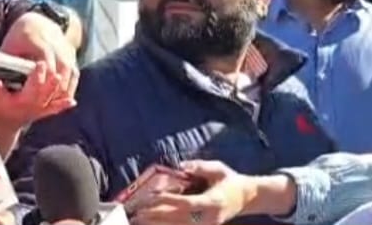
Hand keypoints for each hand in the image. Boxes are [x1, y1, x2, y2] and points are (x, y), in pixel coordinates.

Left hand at [0, 12, 79, 101]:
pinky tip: (63, 99)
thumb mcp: (8, 47)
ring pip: (71, 70)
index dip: (45, 73)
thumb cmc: (18, 38)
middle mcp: (55, 41)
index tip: (39, 90)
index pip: (45, 57)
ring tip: (56, 104)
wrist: (36, 23)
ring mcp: (65, 47)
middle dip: (57, 85)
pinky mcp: (71, 54)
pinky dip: (70, 85)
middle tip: (49, 103)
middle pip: (62, 65)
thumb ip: (5, 63)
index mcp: (37, 38)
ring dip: (66, 88)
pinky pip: (74, 72)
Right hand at [0, 61, 75, 127]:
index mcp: (19, 102)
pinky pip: (53, 110)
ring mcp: (37, 112)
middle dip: (51, 83)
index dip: (37, 76)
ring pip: (52, 102)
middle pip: (45, 95)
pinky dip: (62, 106)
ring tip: (65, 81)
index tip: (41, 63)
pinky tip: (72, 102)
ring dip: (59, 92)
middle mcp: (30, 108)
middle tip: (58, 71)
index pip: (31, 88)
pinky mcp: (40, 114)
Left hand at [131, 161, 253, 224]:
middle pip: (179, 220)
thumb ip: (201, 167)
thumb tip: (181, 165)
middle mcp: (210, 217)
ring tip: (138, 221)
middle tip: (136, 213)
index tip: (151, 196)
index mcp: (213, 202)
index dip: (168, 201)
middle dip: (156, 217)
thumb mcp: (219, 169)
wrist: (247, 198)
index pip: (187, 203)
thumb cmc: (230, 181)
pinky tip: (153, 224)